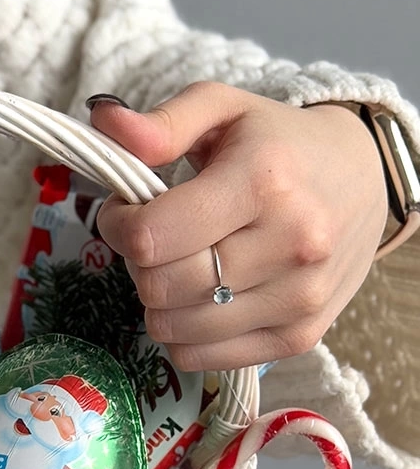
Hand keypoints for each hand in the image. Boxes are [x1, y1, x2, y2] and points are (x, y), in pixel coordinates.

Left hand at [90, 83, 387, 370]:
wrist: (365, 179)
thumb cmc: (279, 144)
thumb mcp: (222, 111)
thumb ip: (160, 123)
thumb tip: (103, 120)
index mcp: (264, 182)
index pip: (151, 237)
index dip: (118, 225)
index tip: (126, 209)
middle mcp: (290, 245)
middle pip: (158, 288)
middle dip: (138, 262)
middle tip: (158, 237)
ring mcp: (298, 299)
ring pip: (172, 329)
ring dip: (159, 300)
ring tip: (184, 262)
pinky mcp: (298, 337)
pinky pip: (199, 357)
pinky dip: (183, 333)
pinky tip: (202, 296)